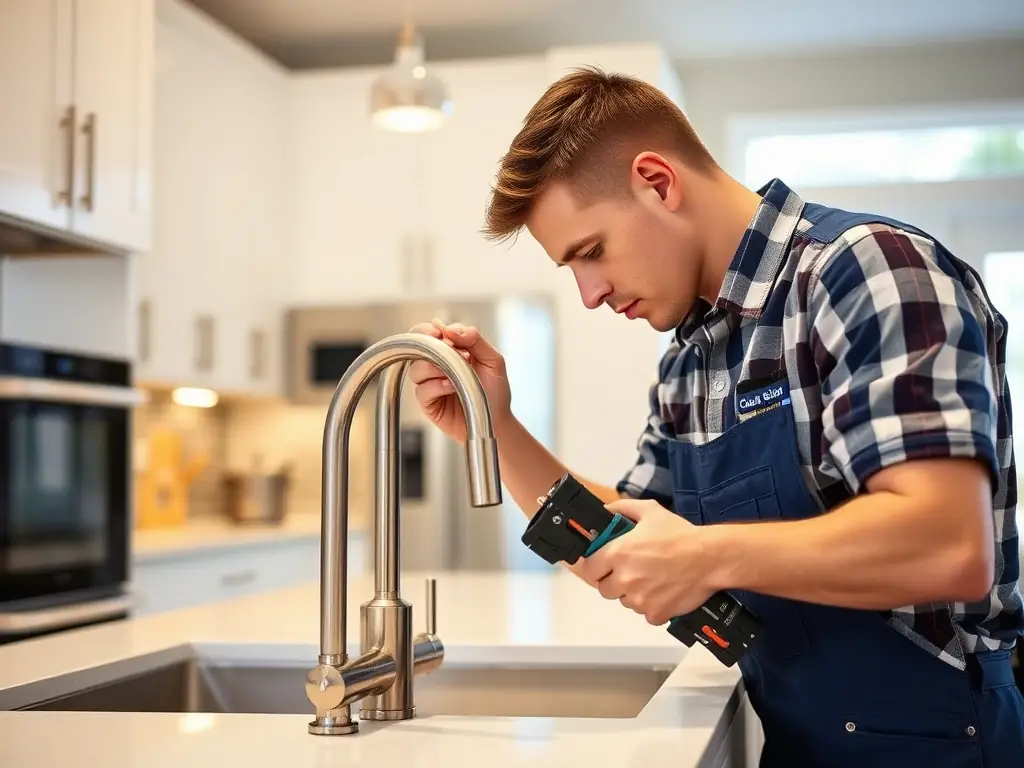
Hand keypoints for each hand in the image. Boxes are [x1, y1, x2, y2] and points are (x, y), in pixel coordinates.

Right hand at [407, 319, 512, 442]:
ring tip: (454, 373)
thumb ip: (476, 340)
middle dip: (424, 342)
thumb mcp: (493, 360)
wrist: (497, 421)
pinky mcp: (428, 403)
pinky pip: (421, 390)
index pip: (429, 333)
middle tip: (438, 342)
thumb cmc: (495, 391)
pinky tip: (452, 387)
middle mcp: (436, 365)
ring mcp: (430, 384)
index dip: (429, 329)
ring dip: (433, 366)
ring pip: (415, 369)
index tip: (440, 331)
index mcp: (450, 351)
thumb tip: (451, 329)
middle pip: (415, 347)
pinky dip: (436, 386)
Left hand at [578, 498, 717, 625]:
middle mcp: (625, 579)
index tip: (601, 564)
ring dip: (632, 593)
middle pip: (604, 589)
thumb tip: (605, 511)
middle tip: (630, 570)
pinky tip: (662, 591)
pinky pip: (645, 614)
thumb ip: (622, 509)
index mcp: (618, 554)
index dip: (594, 567)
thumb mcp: (649, 511)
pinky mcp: (655, 613)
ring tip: (651, 578)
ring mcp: (639, 599)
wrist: (710, 558)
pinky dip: (652, 606)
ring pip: (625, 602)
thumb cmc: (681, 536)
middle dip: (613, 581)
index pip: (588, 569)